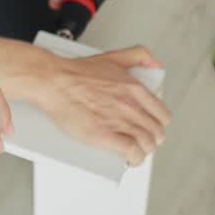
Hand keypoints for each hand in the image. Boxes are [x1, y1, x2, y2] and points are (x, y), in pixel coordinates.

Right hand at [30, 45, 170, 164]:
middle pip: (156, 132)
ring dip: (143, 151)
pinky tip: (129, 159)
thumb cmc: (76, 72)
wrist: (54, 81)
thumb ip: (138, 55)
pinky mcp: (104, 135)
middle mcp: (130, 105)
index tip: (152, 127)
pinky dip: (134, 158)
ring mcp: (119, 120)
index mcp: (135, 88)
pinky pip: (132, 152)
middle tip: (143, 141)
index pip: (161, 115)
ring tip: (136, 152)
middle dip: (151, 140)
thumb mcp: (113, 56)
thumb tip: (155, 63)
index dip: (158, 125)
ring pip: (146, 144)